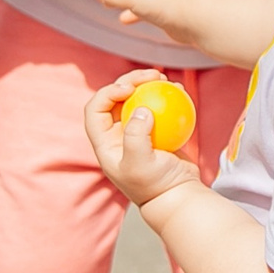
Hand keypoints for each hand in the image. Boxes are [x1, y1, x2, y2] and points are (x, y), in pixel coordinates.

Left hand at [85, 70, 203, 206]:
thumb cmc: (155, 185)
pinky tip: (178, 87)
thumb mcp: (139, 164)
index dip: (107, 93)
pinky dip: (168, 95)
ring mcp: (139, 131)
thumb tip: (142, 108)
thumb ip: (135, 136)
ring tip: (164, 77)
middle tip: (152, 75)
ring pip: (139, 98)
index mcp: (105, 143)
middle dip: (130, 80)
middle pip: (117, 98)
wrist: (178, 197)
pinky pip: (161, 106)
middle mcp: (119, 134)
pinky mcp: (159, 130)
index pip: (95, 110)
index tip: (128, 89)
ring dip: (148, 84)